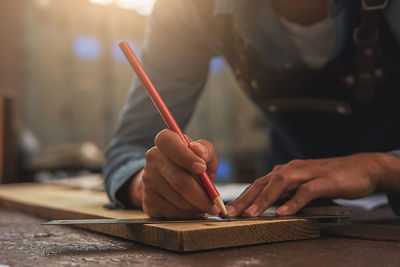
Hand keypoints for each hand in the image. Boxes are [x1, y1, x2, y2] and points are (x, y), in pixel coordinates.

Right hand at [128, 129, 218, 218]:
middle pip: (179, 180)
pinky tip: (191, 208)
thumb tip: (201, 153)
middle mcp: (153, 157)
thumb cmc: (191, 165)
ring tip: (203, 204)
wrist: (170, 181)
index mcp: (165, 140)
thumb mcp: (203, 154)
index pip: (169, 142)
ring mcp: (148, 180)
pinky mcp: (148, 200)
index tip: (202, 169)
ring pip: (179, 200)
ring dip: (197, 206)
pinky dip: (188, 214)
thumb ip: (206, 150)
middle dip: (202, 195)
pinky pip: (174, 212)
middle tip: (214, 202)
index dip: (186, 157)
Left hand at [227, 152, 399, 216]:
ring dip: (264, 199)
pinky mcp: (325, 180)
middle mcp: (292, 169)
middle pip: (264, 183)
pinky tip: (283, 212)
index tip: (228, 210)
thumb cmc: (329, 179)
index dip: (242, 196)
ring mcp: (308, 173)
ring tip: (251, 214)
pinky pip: (306, 191)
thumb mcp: (302, 186)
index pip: (259, 184)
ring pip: (280, 184)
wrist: (361, 168)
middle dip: (245, 198)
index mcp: (285, 171)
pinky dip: (293, 202)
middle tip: (230, 212)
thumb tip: (267, 207)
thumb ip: (286, 194)